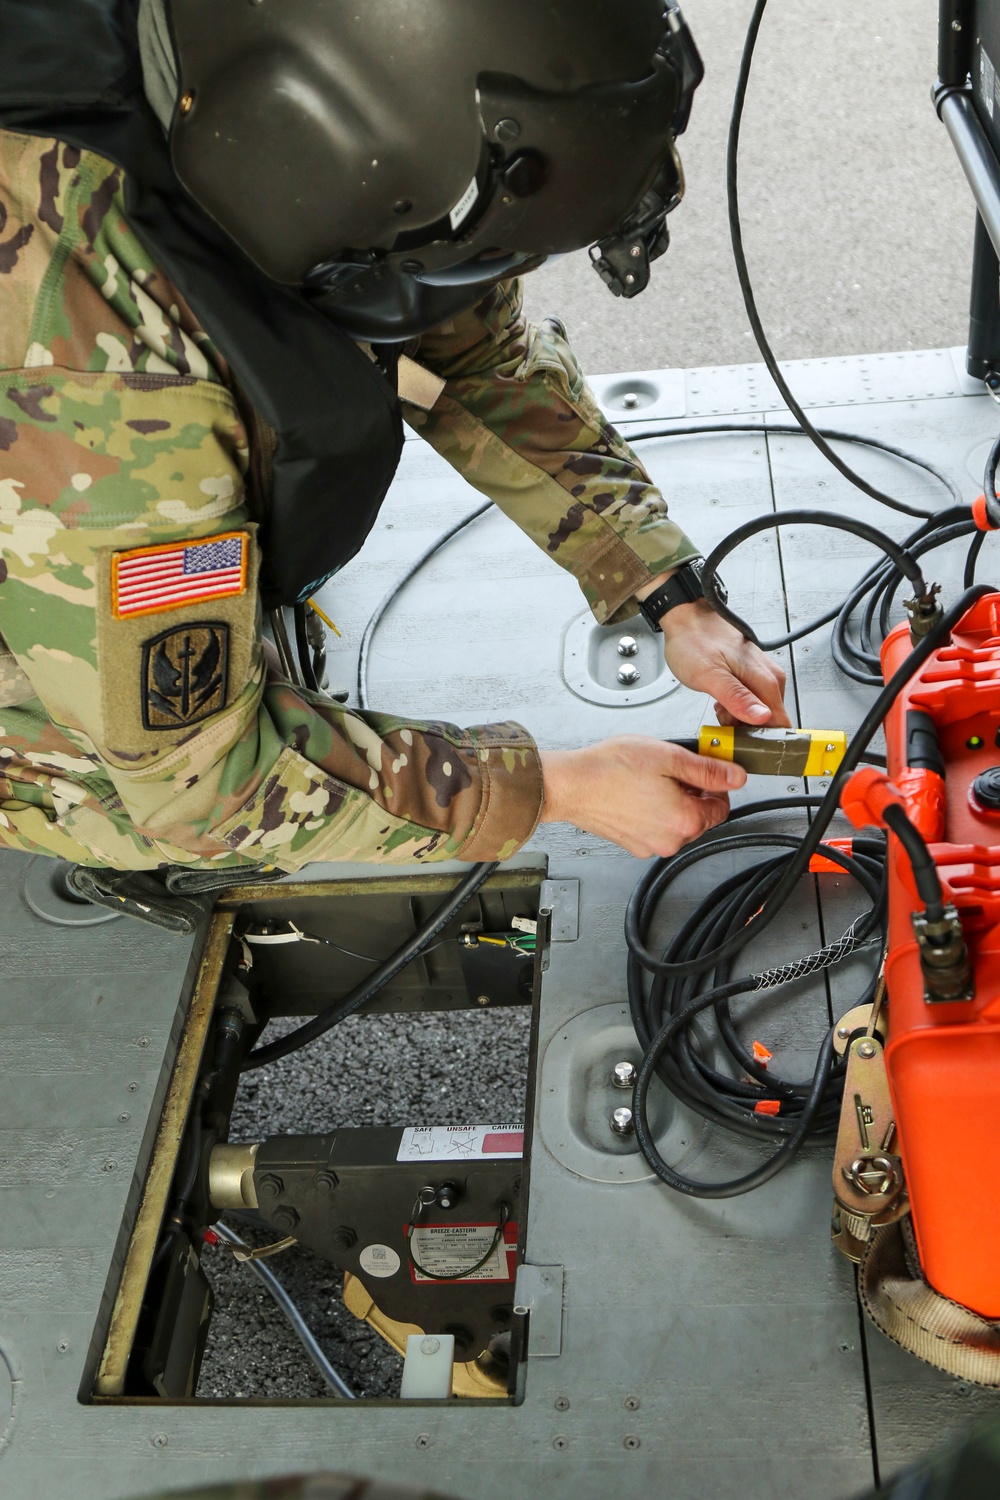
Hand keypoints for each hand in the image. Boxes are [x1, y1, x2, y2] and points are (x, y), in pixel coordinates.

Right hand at [538, 736, 746, 858]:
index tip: (704, 771)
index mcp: (685, 820)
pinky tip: (637, 793)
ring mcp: (650, 845)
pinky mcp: (632, 844)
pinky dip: (652, 813)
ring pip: (677, 824)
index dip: (716, 786)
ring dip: (673, 803)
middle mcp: (670, 840)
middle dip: (693, 794)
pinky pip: (655, 829)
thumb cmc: (610, 769)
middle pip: (700, 818)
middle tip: (672, 770)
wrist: (571, 785)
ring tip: (650, 780)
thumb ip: (708, 770)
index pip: (722, 808)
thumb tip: (736, 777)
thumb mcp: (669, 757)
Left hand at [658, 598, 789, 727]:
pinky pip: (752, 703)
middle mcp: (770, 678)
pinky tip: (722, 700)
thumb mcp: (709, 676)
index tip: (741, 739)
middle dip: (746, 728)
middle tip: (723, 716)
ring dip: (739, 718)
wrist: (687, 619)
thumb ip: (736, 698)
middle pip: (770, 722)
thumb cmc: (694, 642)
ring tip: (720, 704)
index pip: (781, 724)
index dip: (762, 739)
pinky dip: (736, 708)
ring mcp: (762, 676)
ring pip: (760, 714)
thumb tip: (762, 717)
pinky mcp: (753, 676)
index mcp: (766, 680)